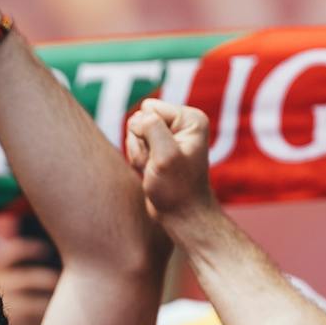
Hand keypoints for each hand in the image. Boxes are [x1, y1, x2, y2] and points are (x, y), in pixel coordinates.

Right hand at [124, 98, 213, 226]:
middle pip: (139, 120)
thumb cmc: (177, 189)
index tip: (161, 155)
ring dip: (139, 156)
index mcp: (190, 119)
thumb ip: (151, 128)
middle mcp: (182, 124)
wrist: (181, 215)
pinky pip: (135, 146)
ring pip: (134, 135)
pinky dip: (138, 161)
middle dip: (141, 145)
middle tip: (156, 166)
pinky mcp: (160, 148)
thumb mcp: (165, 156)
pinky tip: (151, 173)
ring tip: (155, 172)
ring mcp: (170, 136)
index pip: (149, 108)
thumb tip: (137, 117)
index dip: (147, 132)